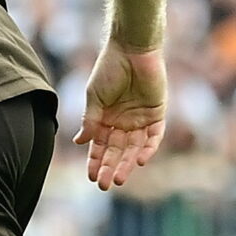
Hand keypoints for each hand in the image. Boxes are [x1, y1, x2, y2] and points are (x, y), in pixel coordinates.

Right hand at [75, 45, 165, 190]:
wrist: (131, 49)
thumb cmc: (109, 69)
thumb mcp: (94, 98)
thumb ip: (90, 120)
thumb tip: (79, 142)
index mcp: (105, 118)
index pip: (100, 145)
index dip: (95, 161)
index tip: (91, 177)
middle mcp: (123, 121)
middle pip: (116, 150)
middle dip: (110, 167)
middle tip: (104, 185)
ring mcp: (140, 119)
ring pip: (134, 148)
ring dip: (127, 163)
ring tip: (120, 179)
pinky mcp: (156, 114)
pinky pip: (154, 136)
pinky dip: (148, 148)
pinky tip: (139, 160)